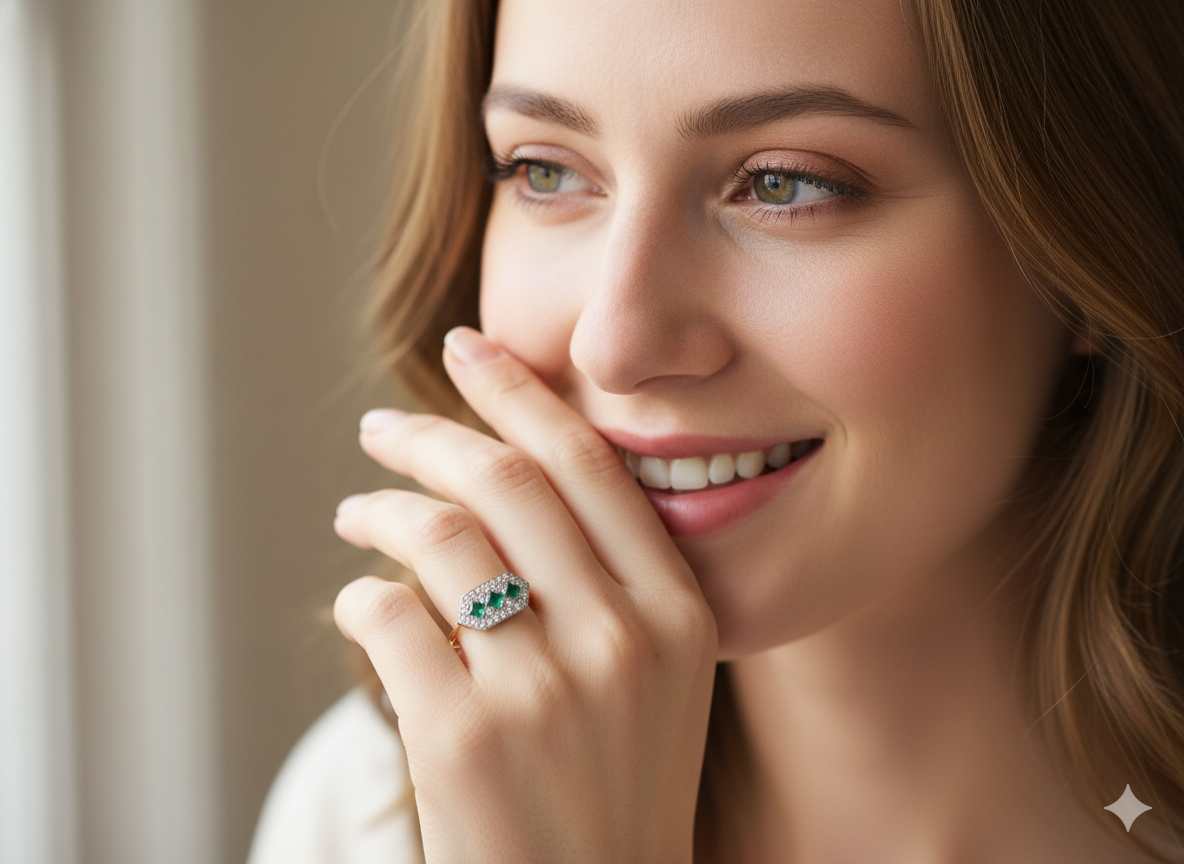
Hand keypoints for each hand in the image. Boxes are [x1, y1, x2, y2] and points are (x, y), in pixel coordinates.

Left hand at [332, 326, 717, 863]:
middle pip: (506, 484)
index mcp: (678, 613)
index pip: (589, 465)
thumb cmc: (614, 788)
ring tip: (356, 516)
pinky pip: (385, 616)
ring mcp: (541, 688)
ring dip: (380, 511)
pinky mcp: (459, 737)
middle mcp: (620, 639)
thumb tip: (516, 470)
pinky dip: (360, 595)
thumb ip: (615, 580)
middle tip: (383, 427)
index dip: (520, 393)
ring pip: (437, 538)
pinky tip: (363, 604)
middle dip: (431, 435)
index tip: (470, 347)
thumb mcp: (660, 680)